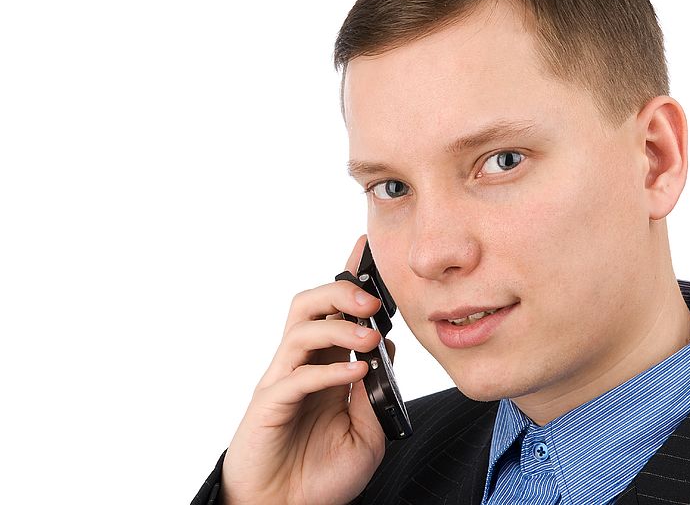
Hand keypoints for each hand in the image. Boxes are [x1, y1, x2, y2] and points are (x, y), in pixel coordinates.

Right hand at [220, 235, 387, 504]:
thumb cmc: (321, 475)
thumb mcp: (367, 433)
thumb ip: (376, 393)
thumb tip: (384, 351)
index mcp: (325, 365)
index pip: (334, 310)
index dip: (349, 277)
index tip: (368, 249)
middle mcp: (301, 366)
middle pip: (309, 304)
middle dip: (342, 291)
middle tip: (374, 300)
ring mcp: (282, 382)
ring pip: (300, 329)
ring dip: (338, 325)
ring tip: (370, 337)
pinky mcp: (269, 406)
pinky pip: (297, 376)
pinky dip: (330, 370)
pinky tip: (356, 374)